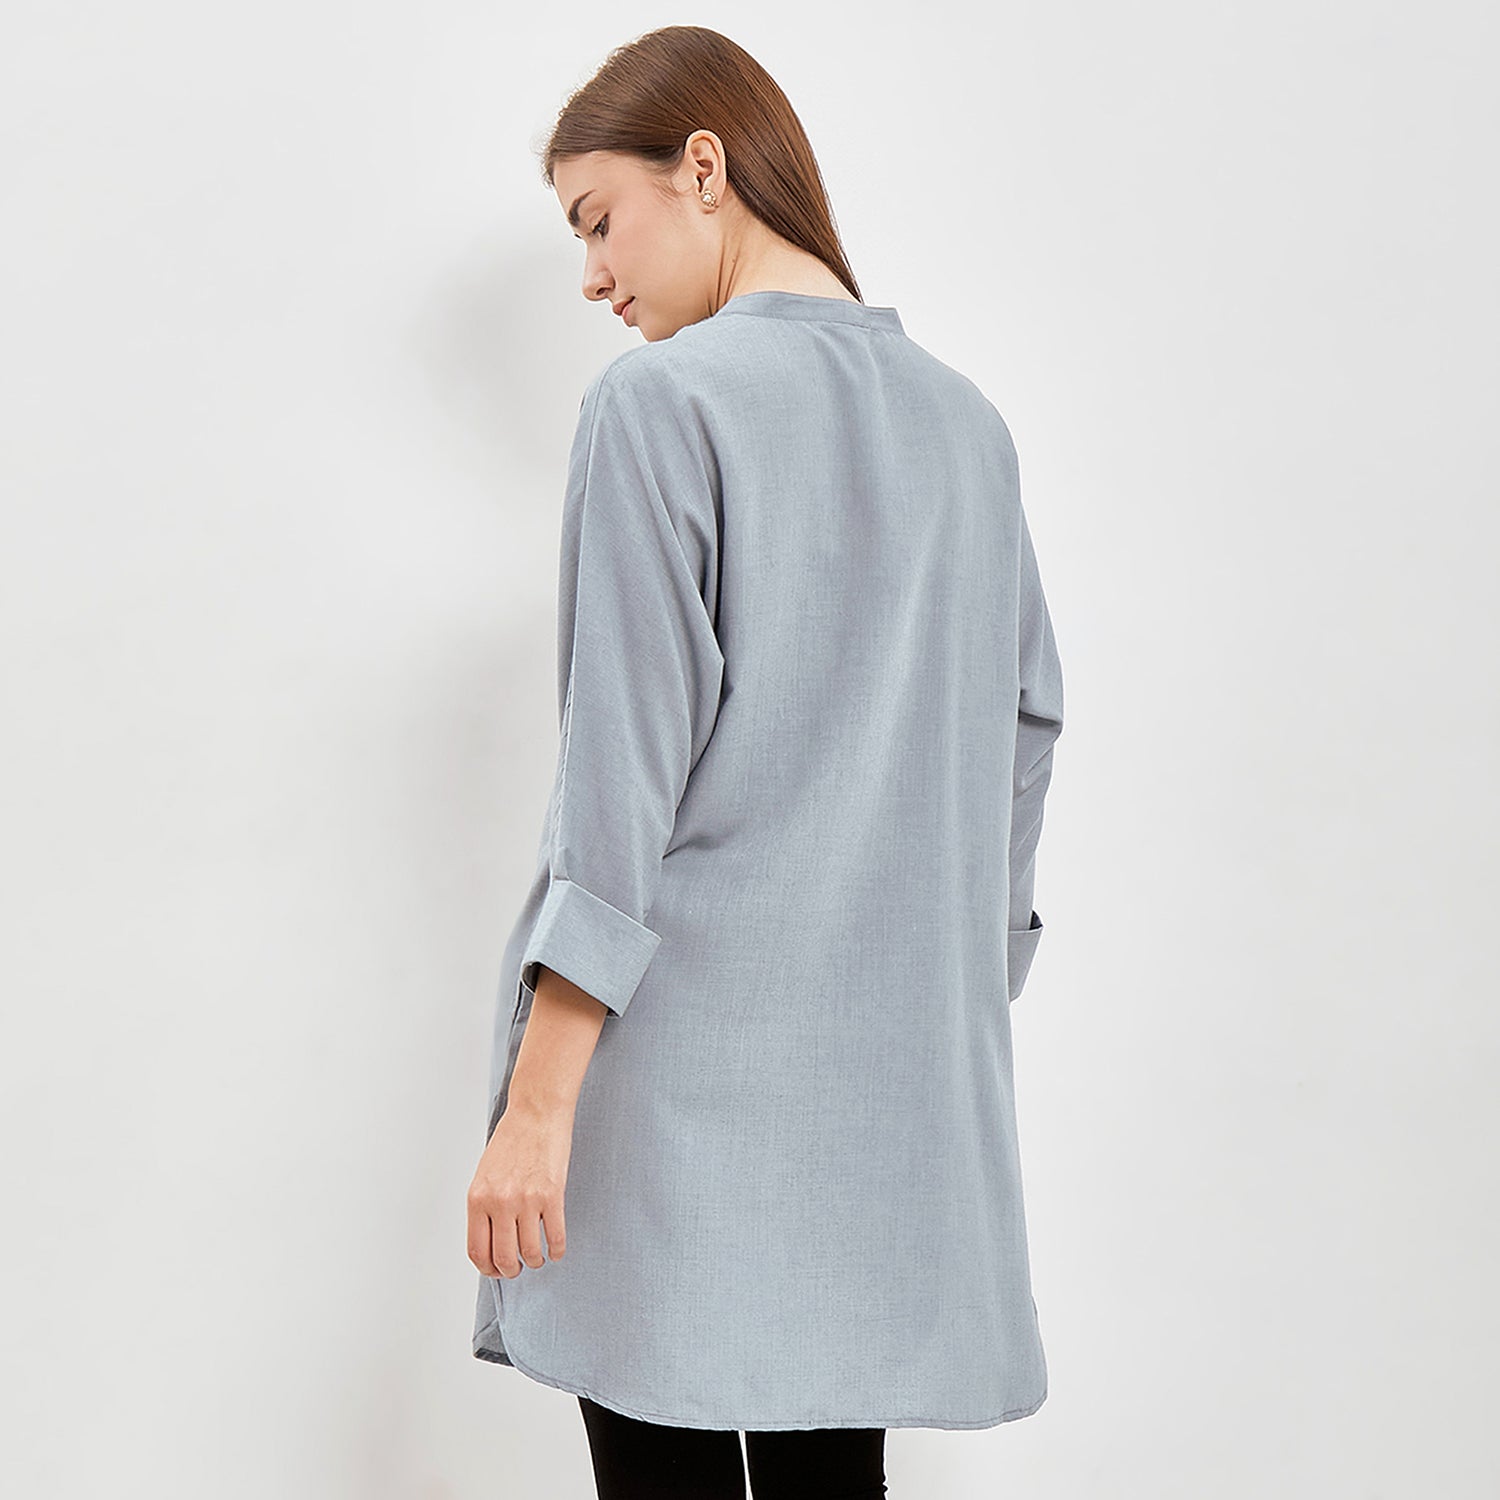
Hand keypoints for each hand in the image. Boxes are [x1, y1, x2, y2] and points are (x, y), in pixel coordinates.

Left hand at [466, 1097, 573, 1278]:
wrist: (536, 1111)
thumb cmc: (512, 1139)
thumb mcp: (485, 1174)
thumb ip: (485, 1206)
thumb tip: (492, 1239)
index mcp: (477, 1198)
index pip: (477, 1250)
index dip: (488, 1268)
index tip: (496, 1270)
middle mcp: (499, 1202)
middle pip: (504, 1258)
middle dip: (511, 1270)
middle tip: (518, 1268)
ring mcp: (526, 1200)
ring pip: (530, 1252)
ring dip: (535, 1260)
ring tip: (537, 1257)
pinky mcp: (552, 1195)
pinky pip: (555, 1237)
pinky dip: (556, 1250)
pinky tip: (555, 1249)